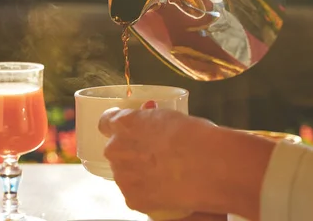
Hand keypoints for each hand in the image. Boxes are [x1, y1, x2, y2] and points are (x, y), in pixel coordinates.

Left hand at [98, 102, 219, 213]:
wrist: (206, 167)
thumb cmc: (193, 136)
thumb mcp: (170, 116)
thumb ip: (152, 118)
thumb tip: (149, 114)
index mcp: (124, 123)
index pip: (106, 121)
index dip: (118, 125)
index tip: (128, 128)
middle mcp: (116, 149)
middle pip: (115, 149)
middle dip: (130, 150)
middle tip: (155, 153)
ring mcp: (123, 176)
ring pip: (124, 173)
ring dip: (138, 172)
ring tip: (164, 173)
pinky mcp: (132, 198)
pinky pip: (134, 193)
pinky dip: (146, 192)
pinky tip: (164, 188)